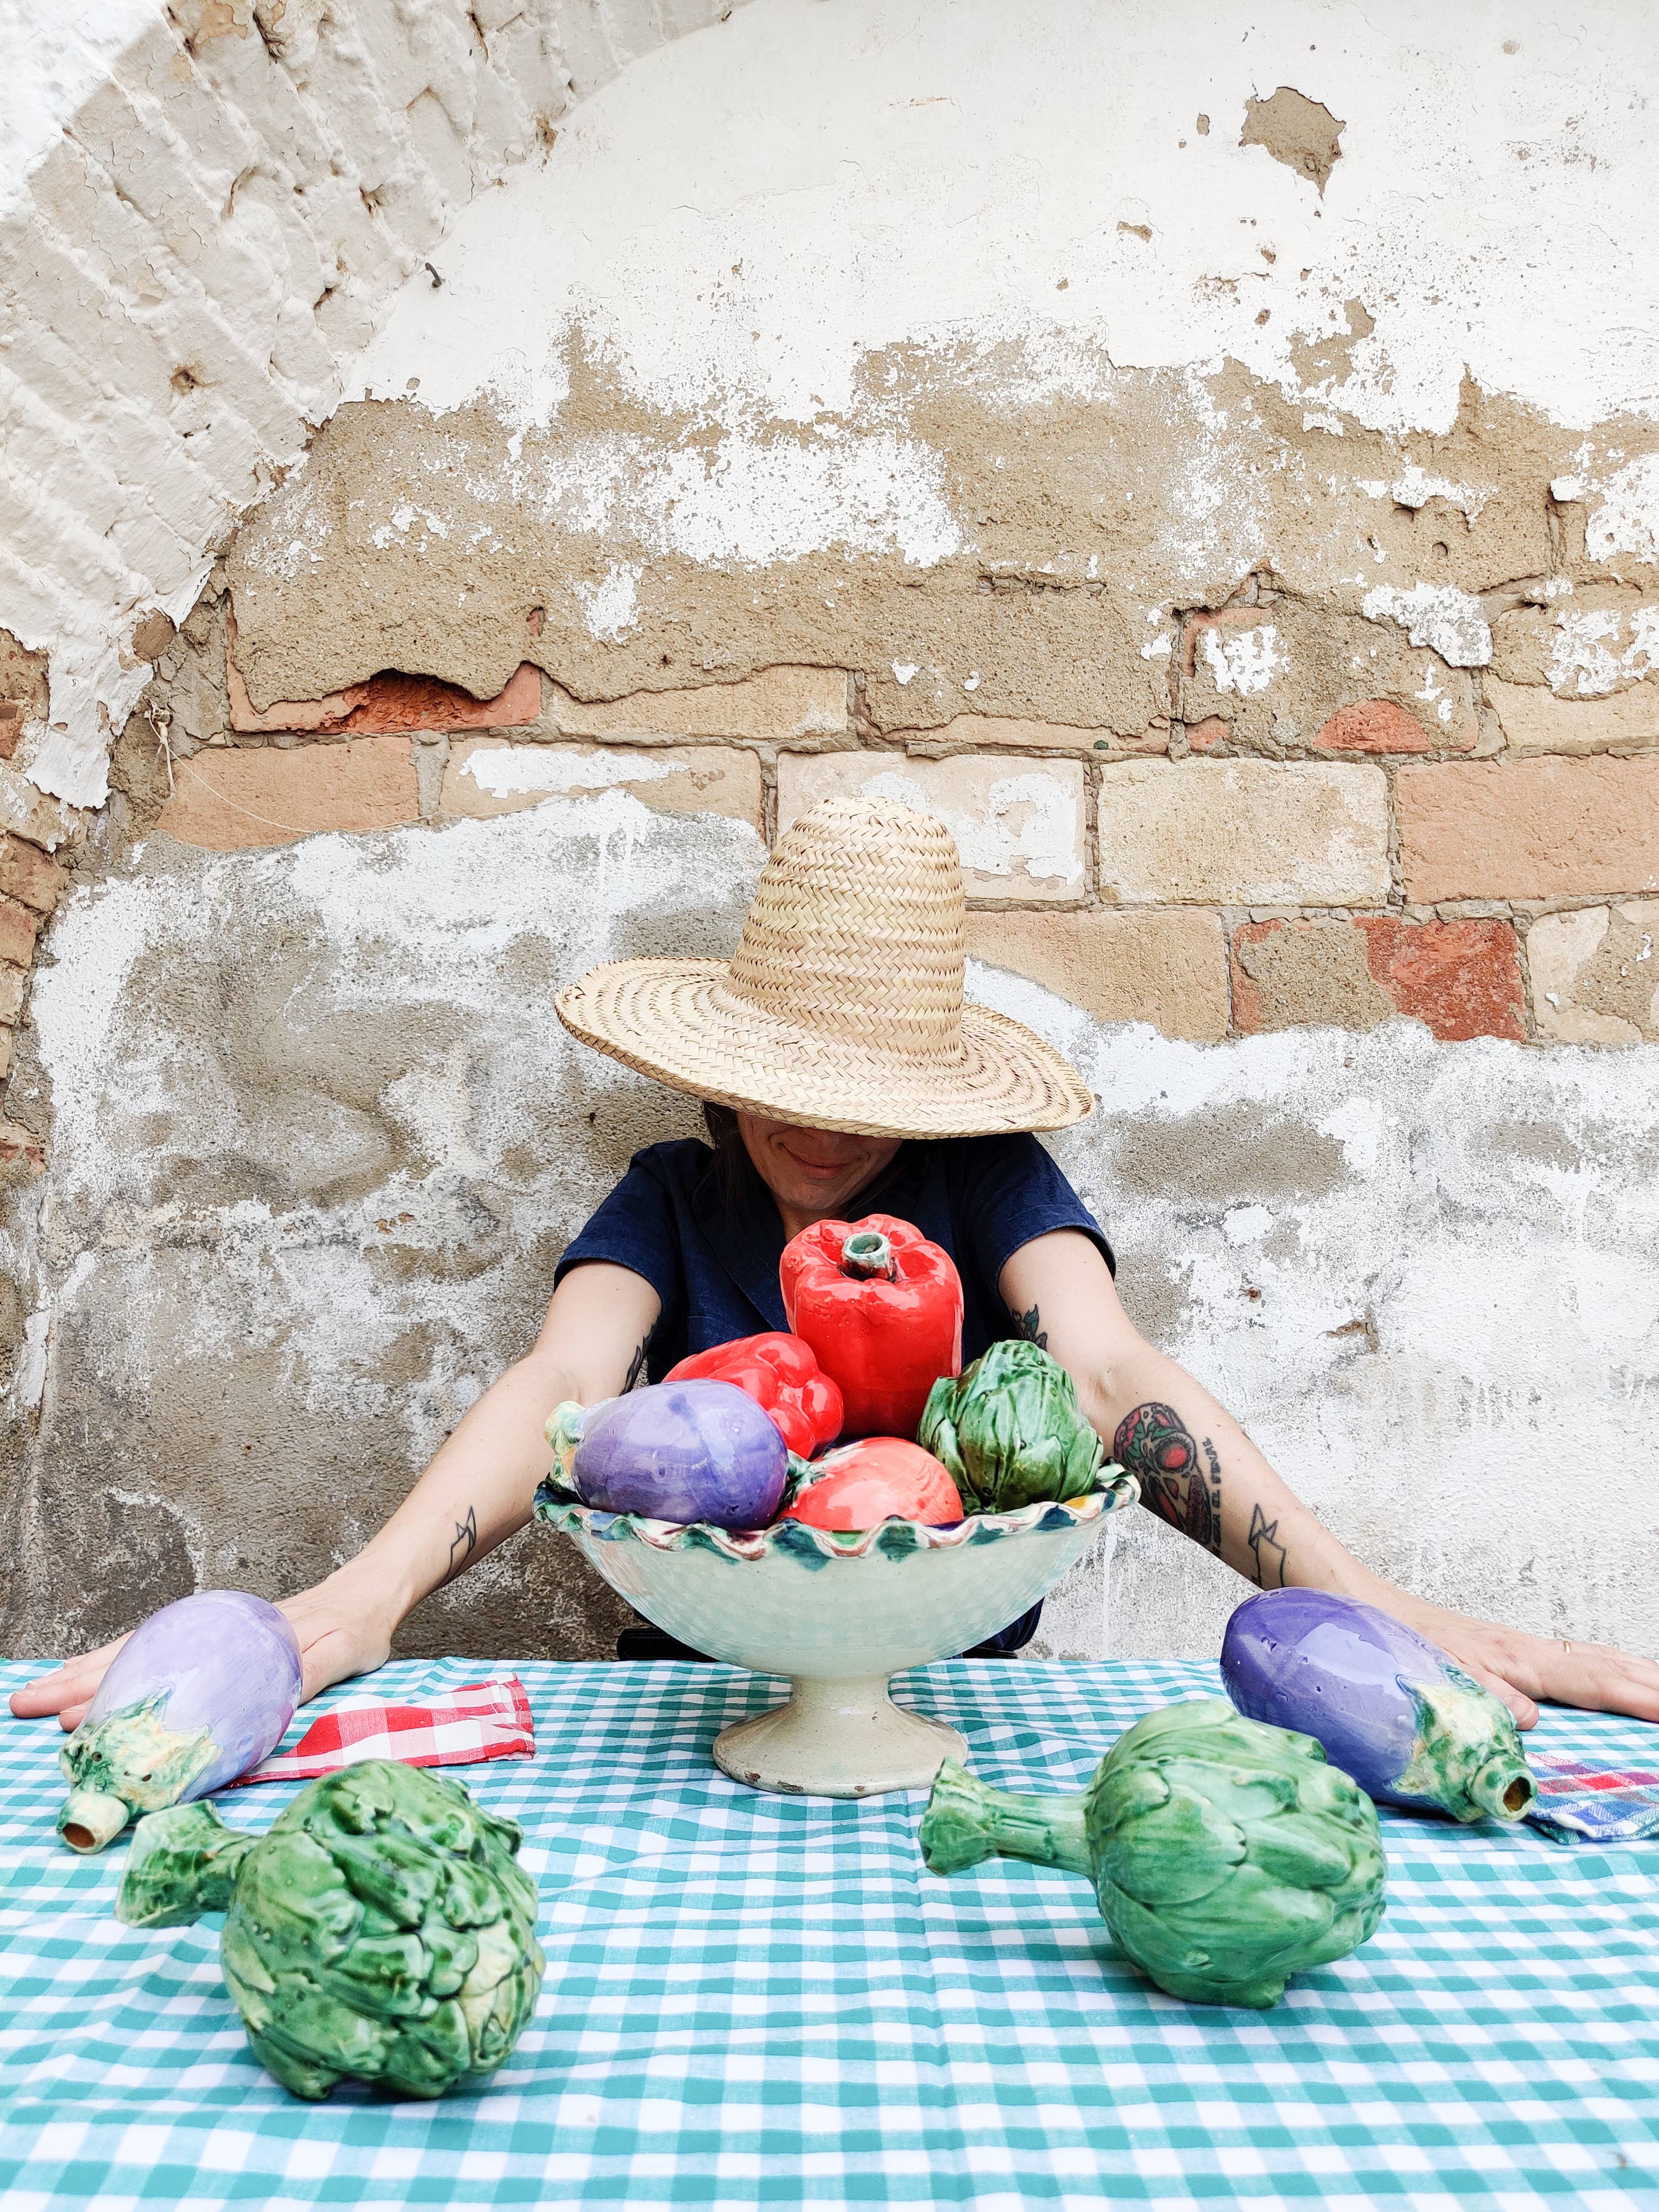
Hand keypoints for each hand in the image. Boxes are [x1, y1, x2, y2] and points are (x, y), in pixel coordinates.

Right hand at [7, 1570, 395, 1733]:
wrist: (373, 1594)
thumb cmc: (358, 1627)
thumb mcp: (342, 1651)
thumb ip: (307, 1672)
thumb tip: (270, 1695)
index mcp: (235, 1639)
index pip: (159, 1664)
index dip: (114, 1691)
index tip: (74, 1719)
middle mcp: (211, 1633)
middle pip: (132, 1656)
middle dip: (75, 1683)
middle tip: (24, 1707)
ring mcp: (208, 1637)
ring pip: (135, 1653)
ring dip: (85, 1675)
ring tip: (39, 1696)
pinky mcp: (215, 1644)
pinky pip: (156, 1653)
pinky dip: (117, 1666)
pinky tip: (95, 1682)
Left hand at [1383, 1593, 1658, 1728]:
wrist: (1363, 1602)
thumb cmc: (1398, 1640)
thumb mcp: (1440, 1676)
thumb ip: (1487, 1698)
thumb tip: (1533, 1720)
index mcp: (1517, 1659)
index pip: (1592, 1682)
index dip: (1637, 1698)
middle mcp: (1525, 1650)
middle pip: (1604, 1665)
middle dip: (1650, 1682)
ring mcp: (1517, 1648)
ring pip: (1590, 1658)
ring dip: (1632, 1672)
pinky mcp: (1502, 1650)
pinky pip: (1567, 1660)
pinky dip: (1601, 1666)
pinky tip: (1605, 1673)